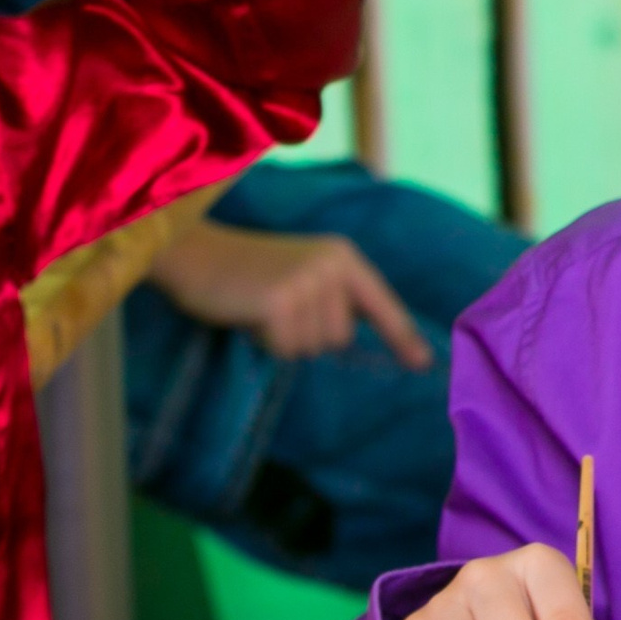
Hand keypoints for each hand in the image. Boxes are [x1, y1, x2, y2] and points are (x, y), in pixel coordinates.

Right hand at [149, 221, 432, 367]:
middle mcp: (332, 266)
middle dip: (305, 335)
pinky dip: (265, 341)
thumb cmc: (247, 272)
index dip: (402, 337)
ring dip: (284, 338)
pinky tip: (248, 314)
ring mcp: (307, 282)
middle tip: (274, 307)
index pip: (382, 304)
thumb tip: (353, 335)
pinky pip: (284, 349)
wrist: (195, 254)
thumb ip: (333, 299)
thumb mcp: (301, 274)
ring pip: (312, 347)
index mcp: (343, 257)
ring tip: (260, 307)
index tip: (425, 364)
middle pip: (339, 338)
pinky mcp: (280, 302)